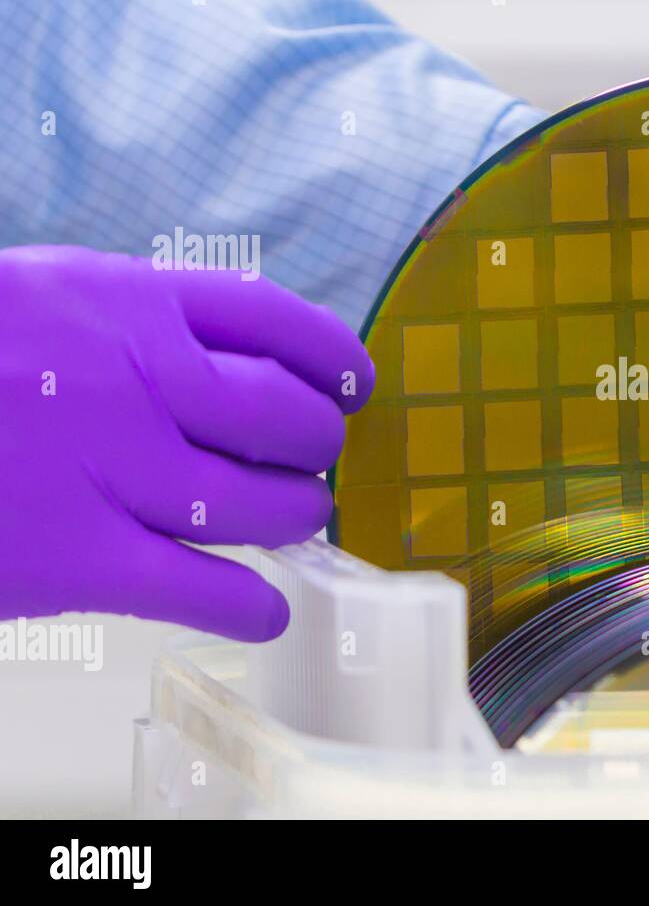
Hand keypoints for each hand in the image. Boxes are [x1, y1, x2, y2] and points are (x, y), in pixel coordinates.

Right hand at [0, 245, 373, 639]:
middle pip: (289, 418)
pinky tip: (263, 609)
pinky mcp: (77, 557)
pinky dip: (248, 604)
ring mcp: (114, 471)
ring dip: (297, 517)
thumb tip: (218, 352)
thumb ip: (128, 320)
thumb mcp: (36, 296)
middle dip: (316, 444)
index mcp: (127, 303)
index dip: (334, 357)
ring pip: (263, 504)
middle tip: (311, 458)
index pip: (276, 322)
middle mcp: (139, 383)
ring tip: (295, 519)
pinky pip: (202, 589)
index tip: (355, 381)